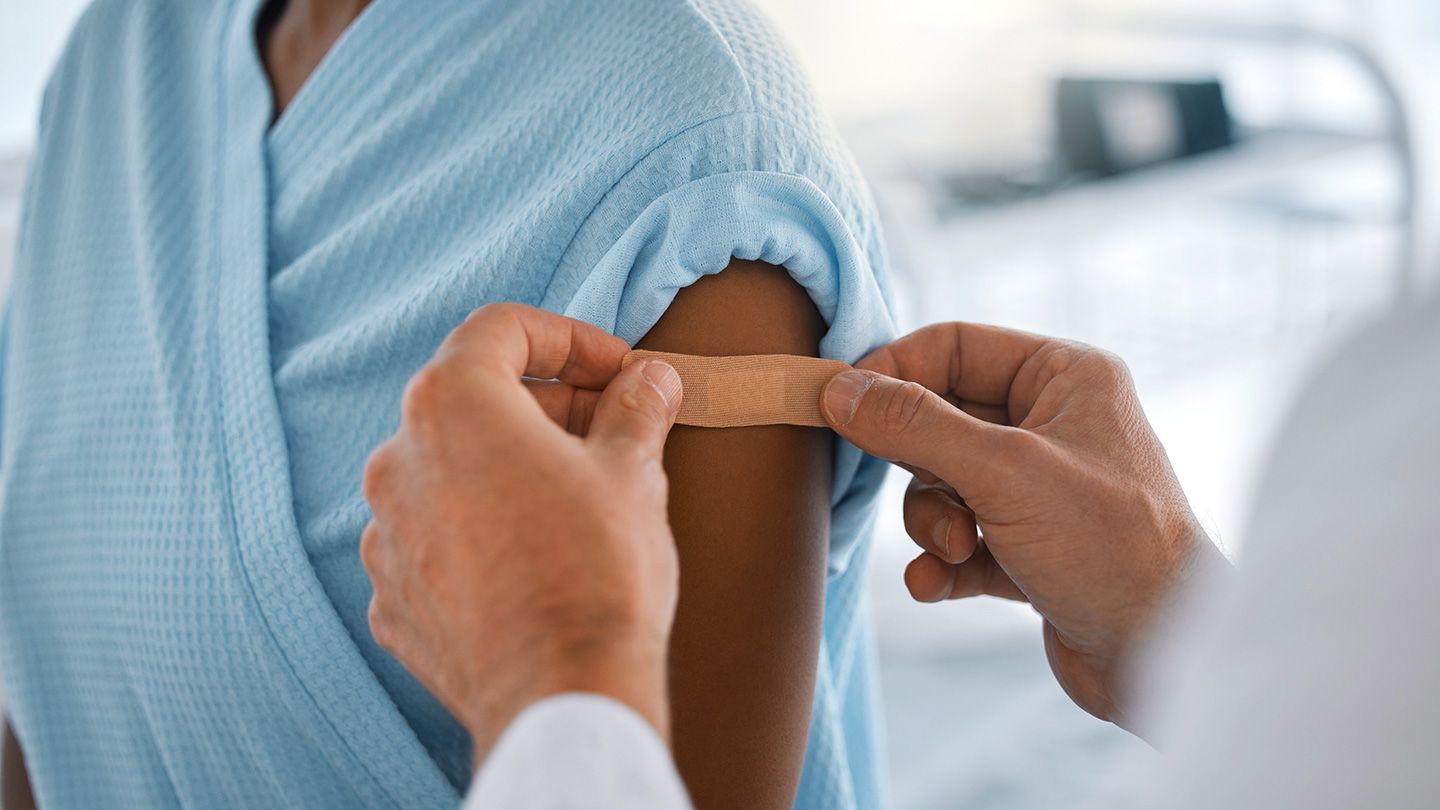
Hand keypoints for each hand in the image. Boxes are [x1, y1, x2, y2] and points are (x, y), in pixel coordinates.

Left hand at [361, 304, 683, 761]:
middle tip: (614, 430)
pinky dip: (481, 532)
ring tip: (577, 499)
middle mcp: (397, 459)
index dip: (570, 339)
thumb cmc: (598, 570)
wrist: (562, 694)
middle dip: (547, 406)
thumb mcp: (633, 471)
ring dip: (510, 469)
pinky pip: (436, 539)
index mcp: (451, 404)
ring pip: (450, 471)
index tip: (618, 372)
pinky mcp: (391, 598)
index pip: (502, 329)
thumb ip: (635, 408)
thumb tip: (648, 379)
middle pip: (473, 399)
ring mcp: (385, 533)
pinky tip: (536, 558)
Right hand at [822, 323, 1223, 729]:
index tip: (840, 406)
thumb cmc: (1109, 547)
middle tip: (920, 494)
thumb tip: (838, 389)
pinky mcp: (1031, 548)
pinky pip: (961, 539)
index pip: (954, 346)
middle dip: (919, 467)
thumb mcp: (1002, 473)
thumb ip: (913, 426)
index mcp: (1066, 377)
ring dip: (934, 522)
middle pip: (940, 418)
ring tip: (958, 551)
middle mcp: (1055, 423)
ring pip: (943, 484)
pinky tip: (941, 584)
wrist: (1166, 659)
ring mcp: (1043, 488)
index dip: (894, 373)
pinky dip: (944, 563)